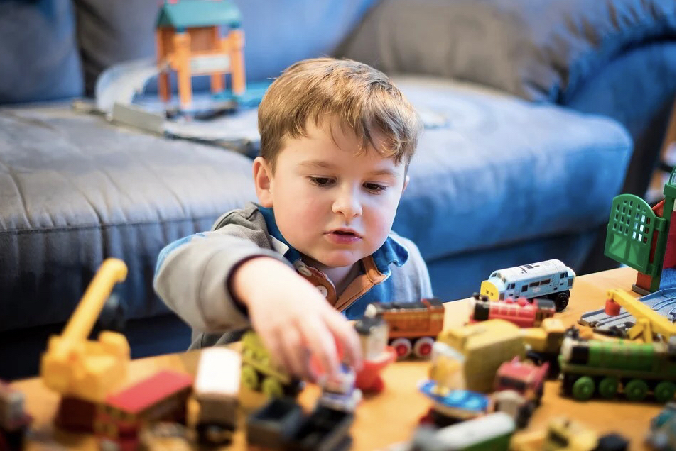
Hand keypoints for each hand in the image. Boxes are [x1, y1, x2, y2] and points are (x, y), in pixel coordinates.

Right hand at [232, 257, 362, 379]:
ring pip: (297, 354)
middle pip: (320, 344)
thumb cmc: (297, 296)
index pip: (343, 331)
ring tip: (313, 381)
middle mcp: (304, 315)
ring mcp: (284, 323)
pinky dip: (287, 368)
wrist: (265, 280)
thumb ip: (328, 324)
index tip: (357, 367)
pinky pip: (278, 355)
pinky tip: (294, 372)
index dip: (353, 351)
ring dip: (306, 372)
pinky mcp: (267, 331)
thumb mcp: (316, 303)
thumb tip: (344, 353)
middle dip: (330, 366)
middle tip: (335, 381)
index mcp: (321, 309)